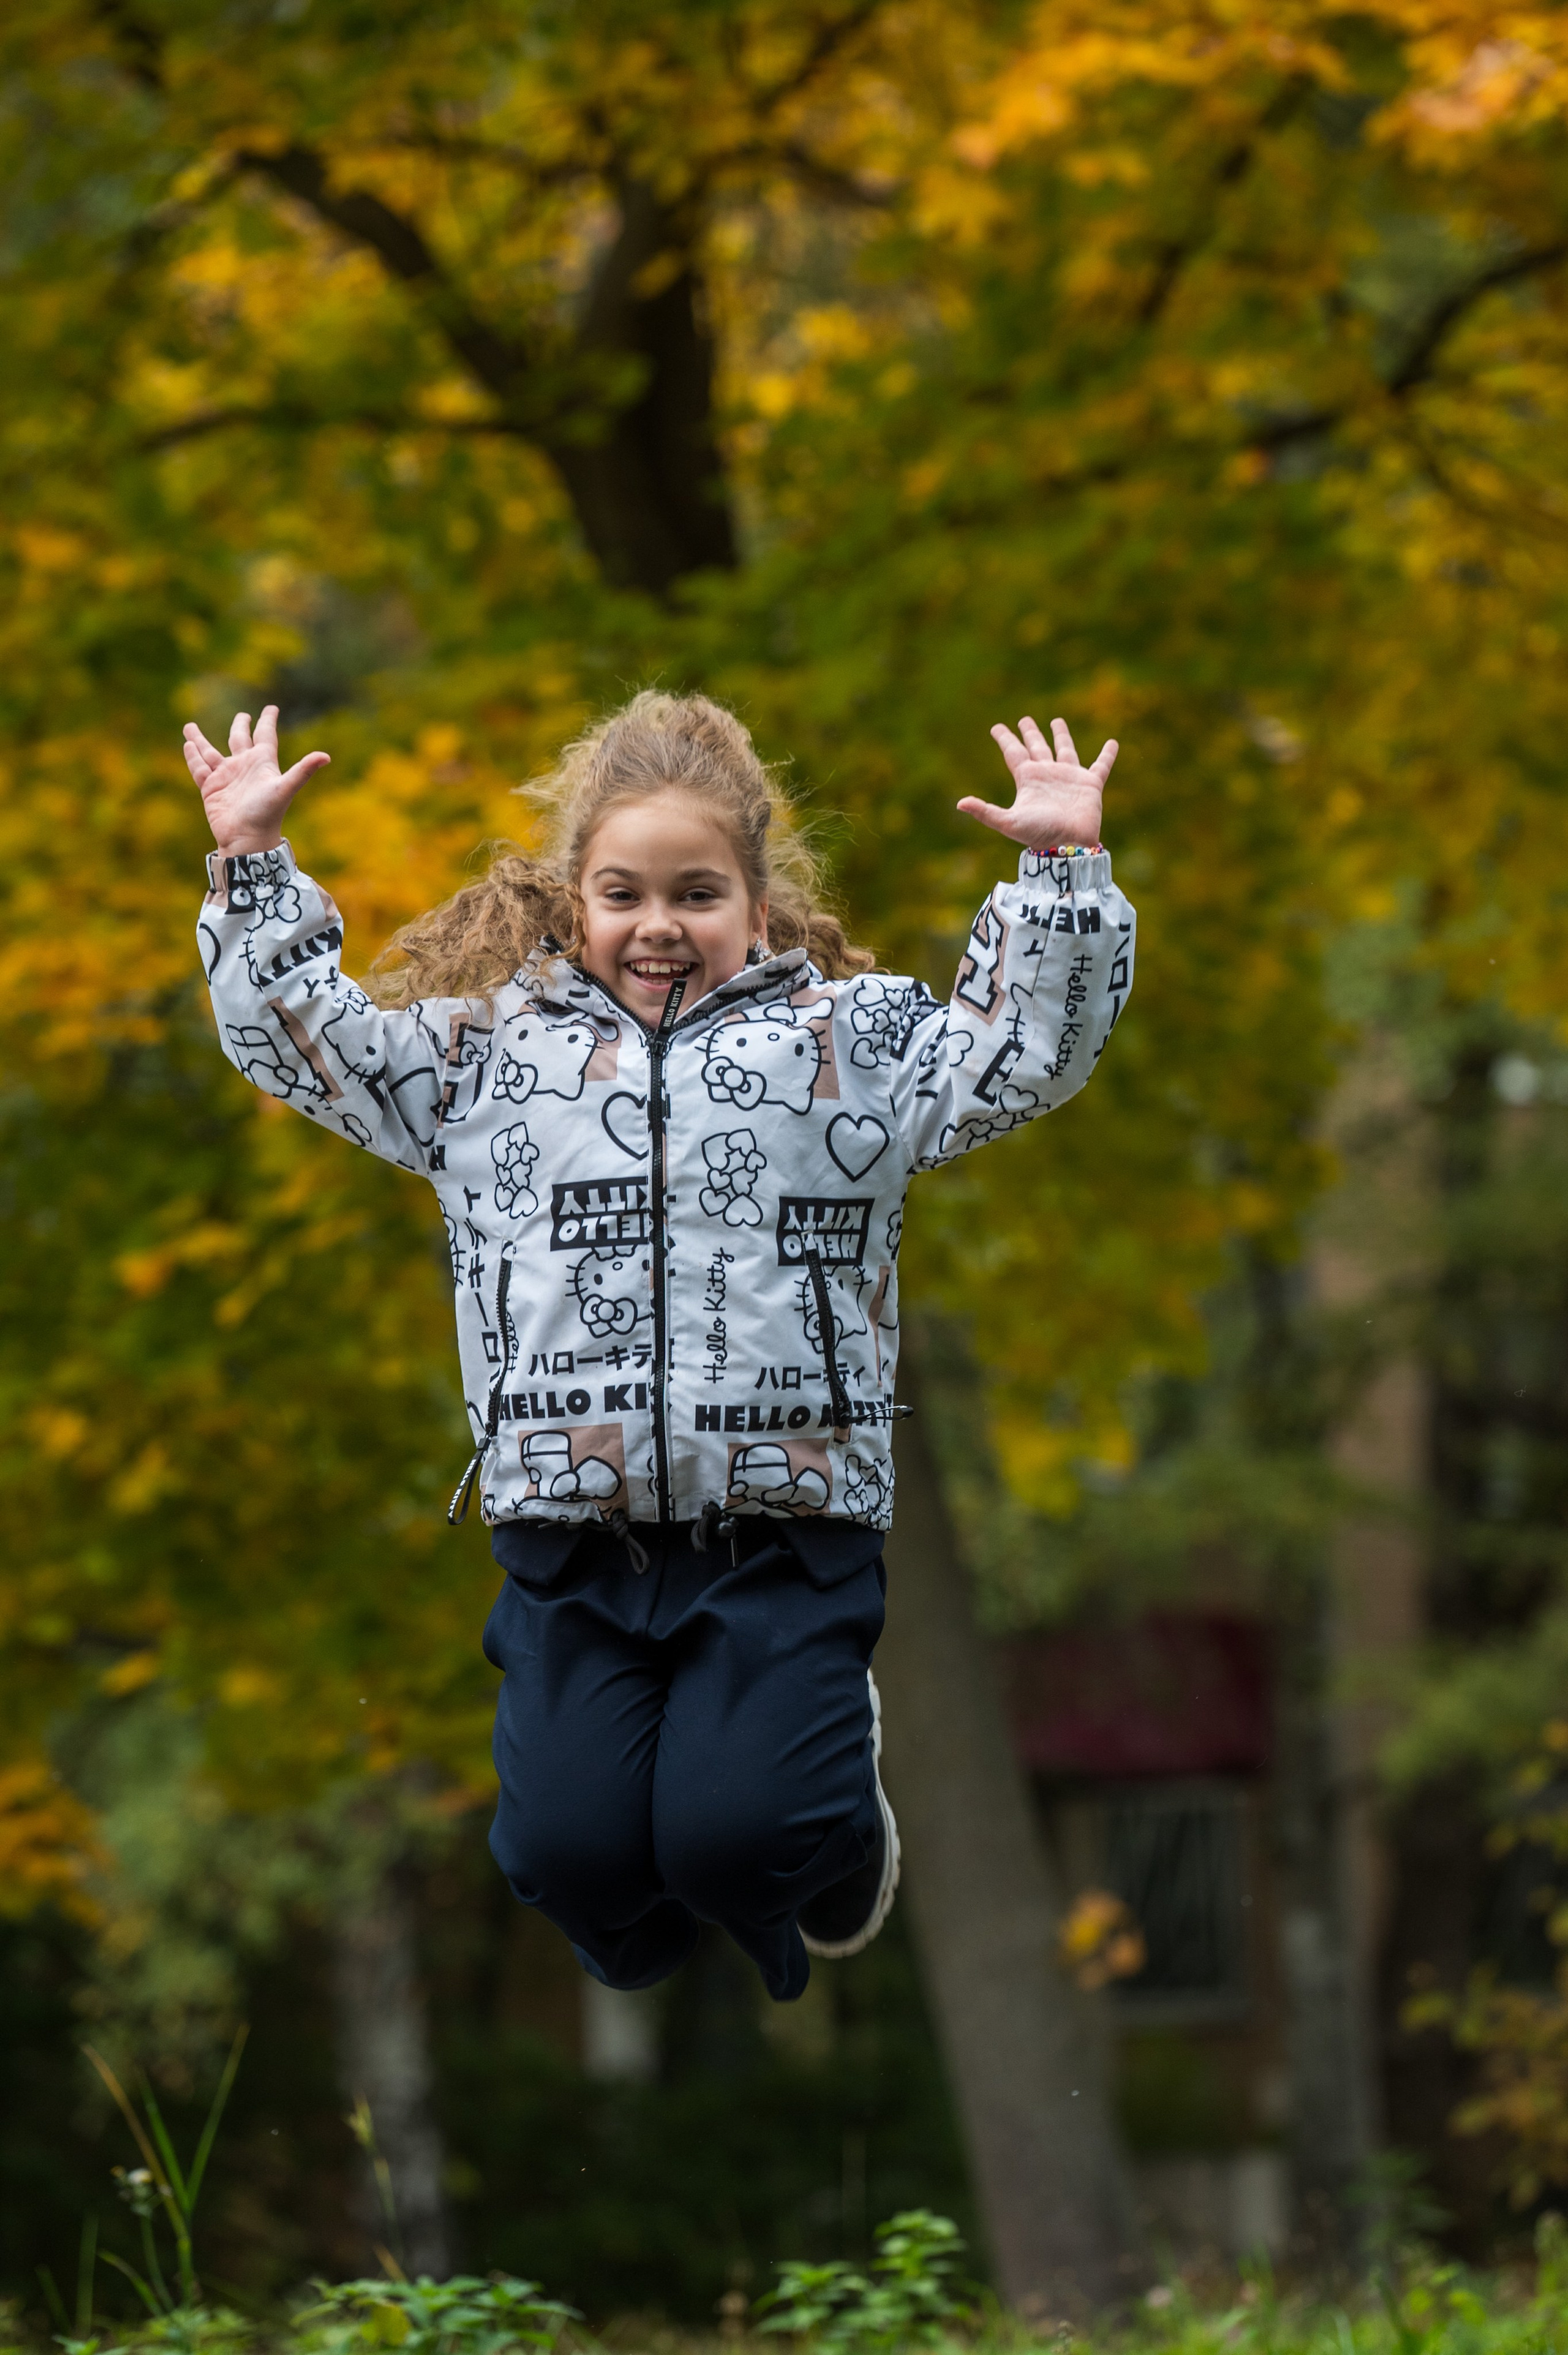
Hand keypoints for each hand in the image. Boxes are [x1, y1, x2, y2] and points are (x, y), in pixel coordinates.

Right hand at [182, 705, 329, 856]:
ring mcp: (226, 777)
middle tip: (243, 715)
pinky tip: (187, 744)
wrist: (247, 840)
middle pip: (240, 740)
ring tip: (189, 725)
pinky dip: (192, 756)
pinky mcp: (210, 788)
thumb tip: (326, 756)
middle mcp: (244, 767)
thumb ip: (303, 771)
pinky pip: (199, 768)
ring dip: (200, 739)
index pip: (265, 735)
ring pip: (210, 752)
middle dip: (241, 726)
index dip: (267, 721)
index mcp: (262, 763)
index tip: (271, 708)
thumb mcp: (285, 789)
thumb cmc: (267, 814)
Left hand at [958, 714, 1116, 853]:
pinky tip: (1113, 743)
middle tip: (1024, 719)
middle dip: (1030, 733)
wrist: (1069, 846)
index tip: (996, 727)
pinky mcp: (1090, 784)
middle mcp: (1047, 775)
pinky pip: (1101, 765)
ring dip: (1060, 736)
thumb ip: (985, 812)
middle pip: (1036, 747)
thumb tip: (959, 804)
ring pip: (1064, 750)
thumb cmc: (1039, 834)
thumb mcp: (1009, 822)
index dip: (1005, 739)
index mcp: (1028, 779)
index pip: (1013, 753)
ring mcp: (1069, 778)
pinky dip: (1107, 755)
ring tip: (1056, 721)